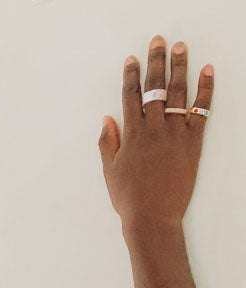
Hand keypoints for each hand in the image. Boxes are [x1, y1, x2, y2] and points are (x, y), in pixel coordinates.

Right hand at [98, 34, 213, 229]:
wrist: (153, 218)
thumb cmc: (129, 199)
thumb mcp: (110, 172)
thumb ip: (107, 143)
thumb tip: (107, 119)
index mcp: (131, 134)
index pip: (130, 95)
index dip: (131, 75)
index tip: (132, 59)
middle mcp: (153, 128)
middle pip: (155, 87)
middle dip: (156, 61)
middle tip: (159, 41)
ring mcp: (174, 134)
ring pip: (178, 92)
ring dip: (180, 67)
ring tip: (180, 47)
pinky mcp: (193, 142)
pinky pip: (201, 110)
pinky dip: (206, 89)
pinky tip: (207, 71)